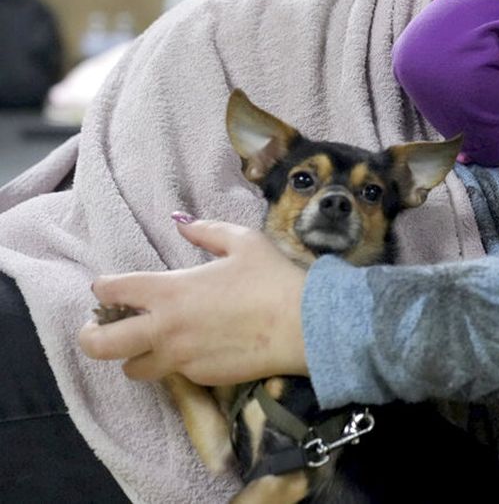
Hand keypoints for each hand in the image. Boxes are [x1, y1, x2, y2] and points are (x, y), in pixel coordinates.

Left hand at [78, 217, 307, 384]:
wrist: (305, 326)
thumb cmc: (274, 279)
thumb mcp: (244, 242)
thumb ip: (206, 230)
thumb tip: (181, 222)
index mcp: (169, 291)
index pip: (111, 291)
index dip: (104, 288)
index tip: (110, 288)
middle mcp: (164, 328)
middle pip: (100, 345)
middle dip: (92, 335)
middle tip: (100, 328)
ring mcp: (180, 358)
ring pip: (132, 369)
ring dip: (134, 356)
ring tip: (149, 345)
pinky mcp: (200, 378)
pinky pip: (174, 374)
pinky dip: (175, 364)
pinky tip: (196, 350)